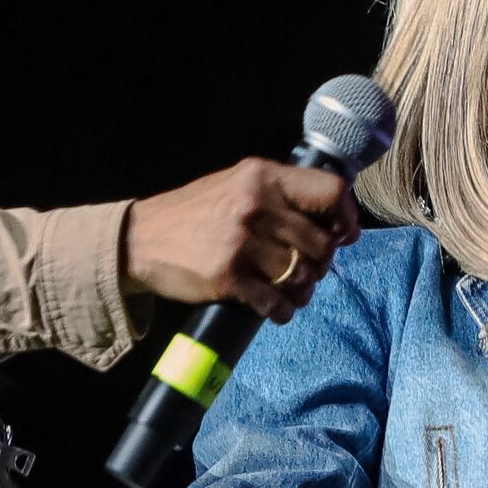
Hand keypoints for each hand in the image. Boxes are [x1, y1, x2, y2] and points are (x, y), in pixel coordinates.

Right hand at [122, 162, 363, 320]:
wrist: (141, 238)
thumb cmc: (196, 213)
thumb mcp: (237, 185)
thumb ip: (281, 196)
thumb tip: (336, 223)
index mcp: (262, 176)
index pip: (330, 191)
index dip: (346, 217)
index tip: (343, 235)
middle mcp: (255, 205)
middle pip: (321, 243)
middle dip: (321, 264)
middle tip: (308, 270)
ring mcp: (241, 242)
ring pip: (301, 276)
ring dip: (302, 291)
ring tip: (292, 292)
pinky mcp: (228, 276)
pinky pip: (275, 302)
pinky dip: (281, 311)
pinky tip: (275, 309)